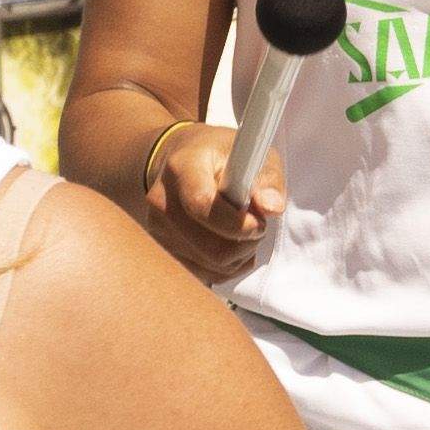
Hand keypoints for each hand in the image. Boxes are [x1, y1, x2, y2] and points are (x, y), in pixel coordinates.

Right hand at [139, 121, 280, 275]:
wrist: (179, 164)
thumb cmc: (220, 157)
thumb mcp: (250, 153)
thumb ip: (267, 179)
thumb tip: (272, 207)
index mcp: (182, 168)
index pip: (202, 205)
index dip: (237, 223)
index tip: (259, 221)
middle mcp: (161, 200)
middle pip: (210, 246)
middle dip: (245, 243)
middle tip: (257, 225)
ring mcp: (157, 229)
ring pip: (211, 266)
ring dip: (239, 255)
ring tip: (242, 231)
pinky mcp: (162, 250)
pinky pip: (205, 276)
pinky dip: (228, 267)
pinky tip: (232, 245)